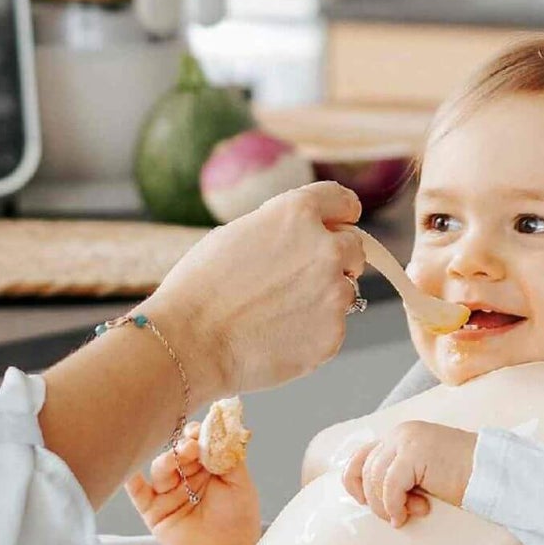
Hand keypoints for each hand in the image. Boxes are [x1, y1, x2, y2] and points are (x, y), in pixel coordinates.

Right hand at [125, 423, 261, 544]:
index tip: (200, 433)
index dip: (196, 435)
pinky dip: (132, 481)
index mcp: (206, 467)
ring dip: (166, 460)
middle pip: (177, 453)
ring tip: (177, 458)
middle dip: (183, 447)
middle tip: (192, 447)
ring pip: (160, 469)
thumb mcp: (241, 484)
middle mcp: (185, 477)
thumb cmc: (238, 522)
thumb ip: (229, 457)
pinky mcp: (154, 511)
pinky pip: (138, 493)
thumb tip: (216, 432)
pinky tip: (132, 473)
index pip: (196, 443)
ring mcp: (168, 493)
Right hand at [145, 182, 364, 399]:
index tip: (337, 225)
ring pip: (345, 290)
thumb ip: (280, 231)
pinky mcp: (334, 333)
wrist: (190, 343)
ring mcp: (334, 292)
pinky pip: (333, 326)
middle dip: (334, 259)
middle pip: (354, 247)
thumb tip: (302, 239)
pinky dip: (311, 330)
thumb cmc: (200, 288)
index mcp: (297, 213)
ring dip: (322, 297)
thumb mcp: (236, 235)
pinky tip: (276, 334)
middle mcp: (325, 247)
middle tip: (299, 278)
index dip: (339, 214)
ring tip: (276, 312)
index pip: (343, 201)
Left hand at [342, 420, 477, 527]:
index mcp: (402, 434)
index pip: (362, 455)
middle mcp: (401, 432)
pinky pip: (389, 485)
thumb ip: (399, 475)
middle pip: (365, 468)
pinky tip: (403, 517)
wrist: (496, 473)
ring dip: (384, 505)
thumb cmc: (464, 479)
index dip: (355, 480)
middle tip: (395, 515)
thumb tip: (369, 496)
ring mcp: (407, 440)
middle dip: (374, 498)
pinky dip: (392, 505)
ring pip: (374, 478)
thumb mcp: (423, 474)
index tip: (363, 502)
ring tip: (403, 517)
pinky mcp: (414, 454)